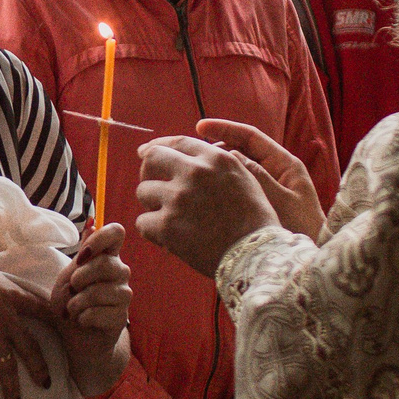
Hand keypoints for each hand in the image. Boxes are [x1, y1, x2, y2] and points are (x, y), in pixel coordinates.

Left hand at [46, 225, 131, 395]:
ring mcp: (123, 295)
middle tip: (71, 288)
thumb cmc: (70, 303)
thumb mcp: (68, 275)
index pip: (116, 232)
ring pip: (101, 291)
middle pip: (107, 264)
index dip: (101, 238)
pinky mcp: (121, 318)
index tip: (83, 254)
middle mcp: (120, 272)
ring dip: (77, 301)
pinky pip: (99, 313)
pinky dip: (83, 318)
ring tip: (71, 309)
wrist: (75, 339)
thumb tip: (91, 223)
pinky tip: (81, 321)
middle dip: (80, 277)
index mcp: (107, 256)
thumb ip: (82, 253)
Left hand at [135, 136, 280, 276]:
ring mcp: (179, 198)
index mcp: (216, 159)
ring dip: (151, 204)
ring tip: (167, 218)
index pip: (177, 142)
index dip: (158, 146)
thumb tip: (186, 160)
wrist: (256, 255)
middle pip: (152, 158)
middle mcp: (195, 172)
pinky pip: (142, 222)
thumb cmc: (254, 222)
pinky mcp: (167, 226)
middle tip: (151, 185)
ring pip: (143, 191)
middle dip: (147, 170)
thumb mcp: (243, 180)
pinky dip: (152, 231)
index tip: (146, 152)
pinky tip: (166, 238)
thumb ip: (216, 165)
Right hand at [192, 119, 325, 238]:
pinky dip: (219, 186)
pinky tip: (200, 192)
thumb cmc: (302, 230)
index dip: (225, 129)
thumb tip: (229, 153)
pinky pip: (234, 188)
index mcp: (285, 164)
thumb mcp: (279, 200)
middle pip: (240, 150)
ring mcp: (266, 188)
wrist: (308, 262)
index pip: (251, 137)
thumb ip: (256, 175)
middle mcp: (275, 171)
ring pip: (235, 170)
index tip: (201, 126)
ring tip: (191, 171)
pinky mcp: (256, 204)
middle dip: (215, 147)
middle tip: (190, 152)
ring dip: (214, 168)